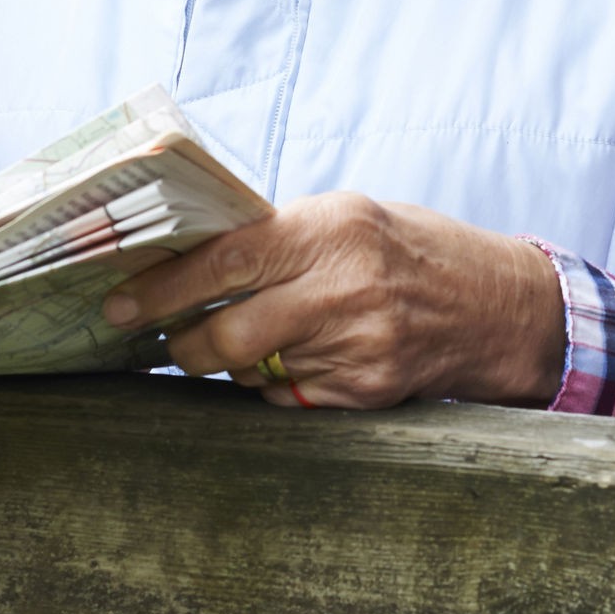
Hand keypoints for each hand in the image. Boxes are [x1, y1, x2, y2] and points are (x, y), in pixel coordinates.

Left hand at [99, 192, 563, 409]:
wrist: (497, 306)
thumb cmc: (411, 250)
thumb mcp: (348, 217)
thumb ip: (279, 237)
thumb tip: (189, 259)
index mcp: (332, 231)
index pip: (224, 262)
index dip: (161, 288)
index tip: (117, 305)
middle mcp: (343, 290)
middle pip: (226, 335)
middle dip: (181, 345)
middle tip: (162, 341)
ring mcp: (357, 348)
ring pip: (252, 371)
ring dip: (231, 362)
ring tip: (242, 341)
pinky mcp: (367, 392)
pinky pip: (287, 396)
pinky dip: (274, 382)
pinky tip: (295, 359)